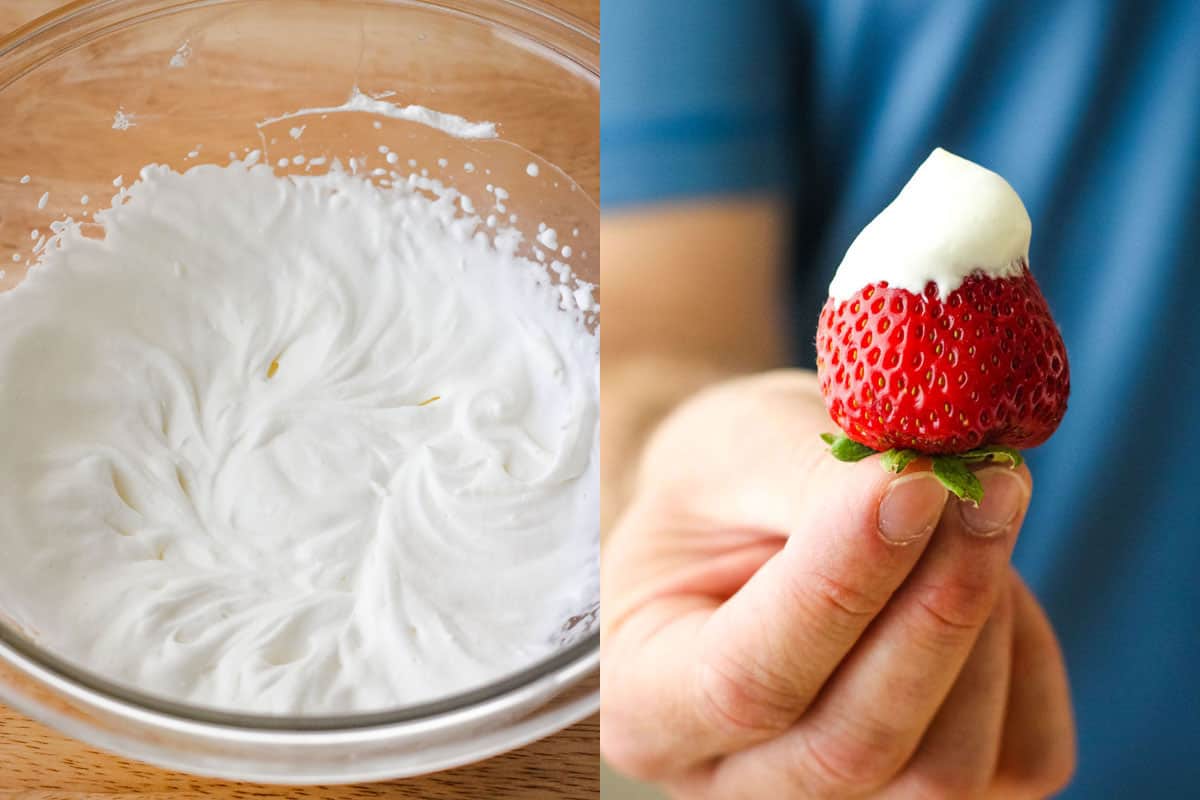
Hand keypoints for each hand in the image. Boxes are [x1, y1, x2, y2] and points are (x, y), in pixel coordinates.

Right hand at [601, 370, 1075, 798]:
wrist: (752, 507)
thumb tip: (924, 491)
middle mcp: (728, 777)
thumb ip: (815, 482)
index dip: (842, 585)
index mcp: (642, 703)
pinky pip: (1020, 758)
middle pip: (855, 746)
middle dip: (939, 607)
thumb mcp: (739, 452)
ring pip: (945, 770)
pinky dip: (1023, 659)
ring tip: (972, 515)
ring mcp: (829, 799)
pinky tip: (988, 580)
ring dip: (986, 627)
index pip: (747, 681)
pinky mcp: (927, 793)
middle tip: (986, 484)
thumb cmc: (725, 478)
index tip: (914, 483)